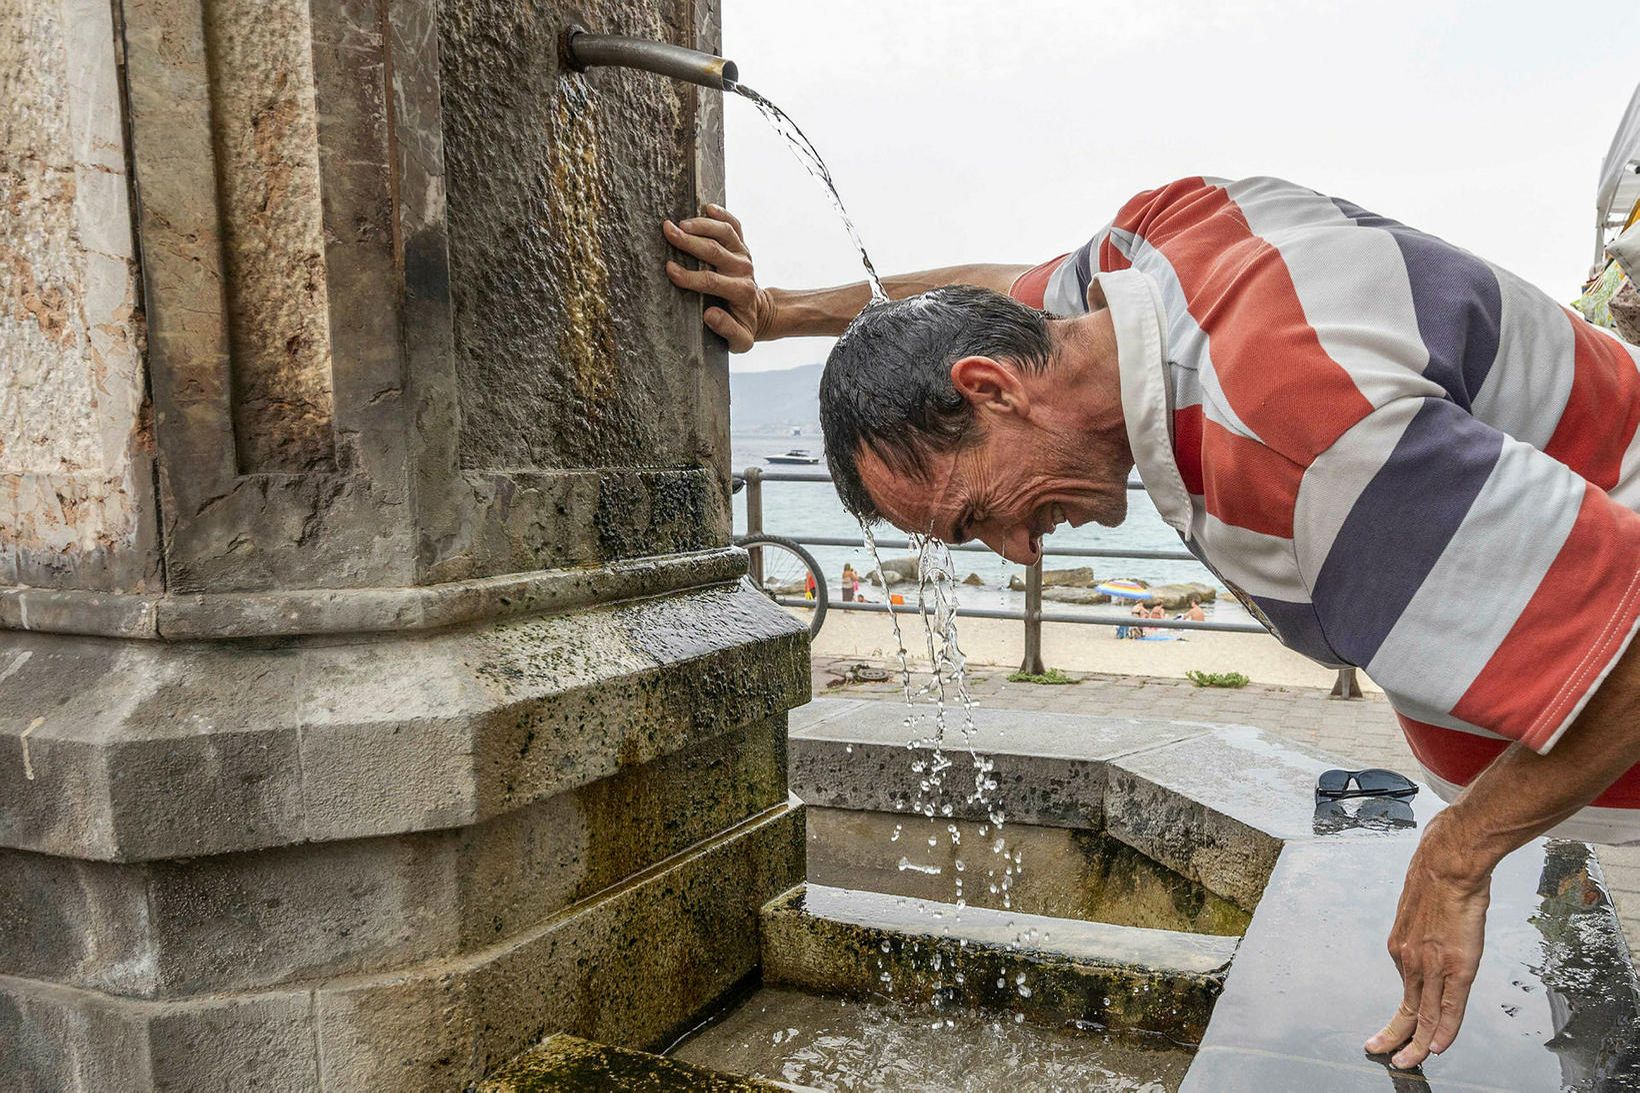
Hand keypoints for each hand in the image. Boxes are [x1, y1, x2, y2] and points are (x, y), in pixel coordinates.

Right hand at [662, 205, 774, 351]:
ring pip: (725, 232)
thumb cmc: (743, 327)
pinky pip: (734, 225)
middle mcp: (744, 270)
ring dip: (702, 224)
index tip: (669, 269)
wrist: (760, 313)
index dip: (690, 276)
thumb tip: (709, 315)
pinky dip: (722, 214)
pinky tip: (706, 207)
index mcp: (741, 292)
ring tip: (679, 222)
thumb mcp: (739, 341)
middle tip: (667, 231)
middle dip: (689, 241)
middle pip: (715, 251)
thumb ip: (727, 331)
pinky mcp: (742, 246)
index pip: (712, 281)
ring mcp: (744, 254)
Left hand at [1365, 813, 1491, 1068]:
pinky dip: (1443, 1031)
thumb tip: (1427, 940)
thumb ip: (1420, 935)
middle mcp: (1410, 959)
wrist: (1448, 863)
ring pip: (1425, 1015)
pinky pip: (1449, 1008)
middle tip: (1382, 1054)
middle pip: (1406, 1009)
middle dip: (1394, 1037)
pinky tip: (1438, 1047)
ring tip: (1408, 1062)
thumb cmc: (1438, 880)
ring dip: (1417, 1044)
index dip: (1400, 1015)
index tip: (1391, 1031)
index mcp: (1401, 947)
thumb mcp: (1419, 912)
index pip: (1404, 991)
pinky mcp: (1455, 965)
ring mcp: (1432, 965)